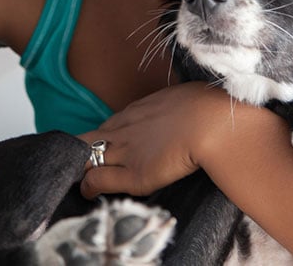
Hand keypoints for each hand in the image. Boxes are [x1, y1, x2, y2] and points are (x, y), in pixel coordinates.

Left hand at [79, 81, 245, 198]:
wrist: (214, 123)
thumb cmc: (212, 110)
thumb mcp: (190, 99)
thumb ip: (182, 108)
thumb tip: (194, 112)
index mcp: (141, 109)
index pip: (113, 124)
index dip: (106, 137)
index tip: (108, 147)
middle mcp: (127, 127)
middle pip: (90, 137)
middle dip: (81, 149)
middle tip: (81, 164)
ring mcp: (126, 150)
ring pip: (87, 156)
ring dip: (81, 168)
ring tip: (79, 180)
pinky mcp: (132, 174)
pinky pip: (98, 179)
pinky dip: (89, 187)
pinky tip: (88, 193)